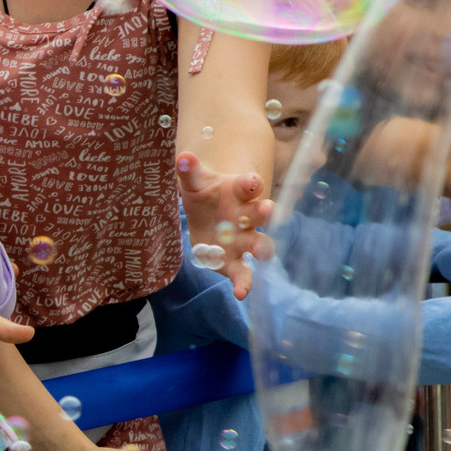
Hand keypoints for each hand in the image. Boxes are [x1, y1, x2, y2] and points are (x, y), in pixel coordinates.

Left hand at [176, 150, 274, 298]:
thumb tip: (183, 156)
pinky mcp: (236, 261)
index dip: (250, 182)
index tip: (250, 181)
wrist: (208, 214)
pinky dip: (244, 283)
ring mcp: (245, 239)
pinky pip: (243, 272)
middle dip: (266, 211)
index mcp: (240, 192)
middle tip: (268, 210)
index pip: (250, 184)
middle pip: (262, 213)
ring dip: (262, 248)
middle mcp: (248, 216)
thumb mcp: (194, 182)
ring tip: (262, 254)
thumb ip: (189, 171)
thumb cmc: (205, 193)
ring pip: (259, 244)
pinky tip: (241, 294)